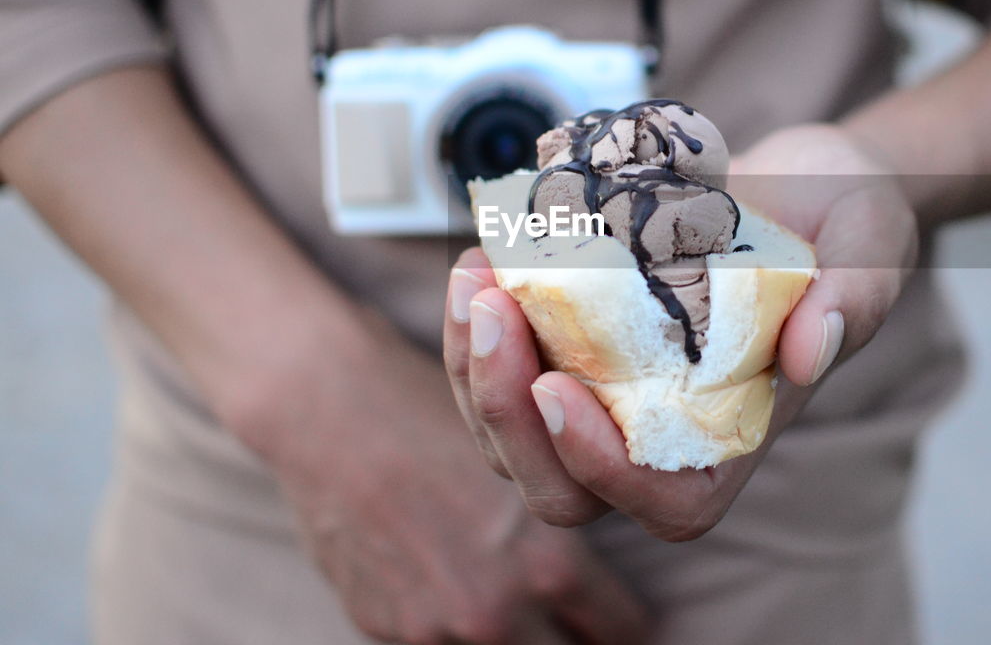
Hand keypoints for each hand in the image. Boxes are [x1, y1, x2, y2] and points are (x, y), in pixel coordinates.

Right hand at [231, 311, 650, 644]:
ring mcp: (436, 628)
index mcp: (549, 563)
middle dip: (573, 633)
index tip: (614, 607)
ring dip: (517, 632)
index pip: (622, 628)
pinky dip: (452, 625)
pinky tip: (448, 580)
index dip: (621, 614)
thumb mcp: (526, 462)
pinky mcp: (384, 628)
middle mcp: (498, 609)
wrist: (330, 407)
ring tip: (514, 601)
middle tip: (573, 614)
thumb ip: (561, 525)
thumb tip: (591, 577)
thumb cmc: (437, 414)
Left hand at [443, 123, 917, 541]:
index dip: (602, 468)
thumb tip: (810, 350)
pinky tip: (482, 258)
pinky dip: (479, 327)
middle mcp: (666, 430)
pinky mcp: (580, 350)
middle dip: (505, 413)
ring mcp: (615, 394)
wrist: (807, 185)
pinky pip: (507, 372)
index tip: (556, 389)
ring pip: (515, 436)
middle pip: (562, 487)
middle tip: (493, 307)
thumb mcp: (871, 247)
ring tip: (475, 273)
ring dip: (475, 365)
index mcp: (738, 432)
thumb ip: (852, 301)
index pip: (664, 500)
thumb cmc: (846, 221)